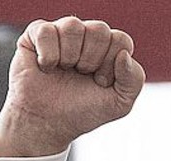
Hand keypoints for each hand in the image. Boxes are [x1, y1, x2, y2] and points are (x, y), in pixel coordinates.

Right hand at [0, 17, 146, 157]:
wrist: (47, 124)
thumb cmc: (81, 112)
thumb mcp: (119, 103)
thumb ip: (134, 80)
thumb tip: (124, 55)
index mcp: (108, 49)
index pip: (120, 40)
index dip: (111, 64)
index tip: (100, 82)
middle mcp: (86, 37)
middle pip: (99, 29)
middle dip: (91, 60)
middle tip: (81, 75)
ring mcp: (61, 33)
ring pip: (73, 26)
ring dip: (69, 57)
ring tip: (63, 71)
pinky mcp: (35, 35)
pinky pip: (46, 31)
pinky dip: (47, 55)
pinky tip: (45, 67)